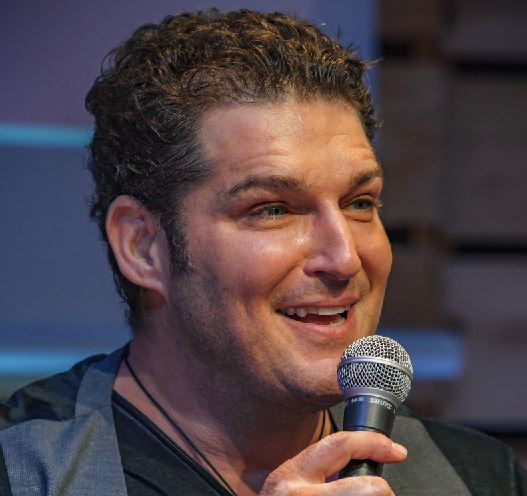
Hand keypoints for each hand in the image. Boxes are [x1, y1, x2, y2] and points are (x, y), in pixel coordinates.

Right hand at [259, 431, 406, 494]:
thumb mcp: (293, 485)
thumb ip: (321, 473)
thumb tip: (363, 467)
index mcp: (293, 474)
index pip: (339, 445)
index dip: (373, 444)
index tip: (396, 451)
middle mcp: (300, 495)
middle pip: (369, 490)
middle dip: (381, 492)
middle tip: (378, 494)